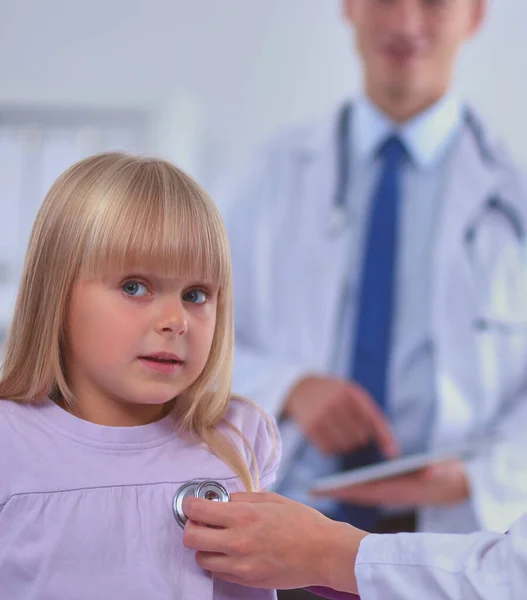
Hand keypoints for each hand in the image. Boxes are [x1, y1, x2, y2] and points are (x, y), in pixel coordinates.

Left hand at [183, 492, 367, 593]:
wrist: (324, 552)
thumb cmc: (303, 522)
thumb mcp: (273, 499)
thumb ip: (243, 499)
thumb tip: (223, 499)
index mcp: (245, 516)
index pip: (199, 511)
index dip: (190, 504)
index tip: (192, 503)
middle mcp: (238, 542)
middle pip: (191, 538)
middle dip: (191, 527)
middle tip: (201, 521)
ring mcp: (241, 566)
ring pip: (201, 558)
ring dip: (204, 546)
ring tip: (218, 538)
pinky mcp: (247, 581)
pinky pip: (218, 573)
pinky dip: (218, 561)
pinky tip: (231, 551)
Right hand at [284, 375, 399, 456]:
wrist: (300, 387)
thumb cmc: (333, 393)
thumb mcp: (353, 394)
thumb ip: (372, 416)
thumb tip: (391, 450)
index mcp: (351, 392)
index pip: (374, 419)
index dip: (385, 438)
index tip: (393, 454)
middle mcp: (336, 403)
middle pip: (360, 437)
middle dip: (360, 437)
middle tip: (352, 429)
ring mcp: (322, 416)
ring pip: (345, 446)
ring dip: (346, 444)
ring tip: (341, 432)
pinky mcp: (310, 428)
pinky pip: (329, 450)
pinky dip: (333, 448)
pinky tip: (330, 437)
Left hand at [312, 459, 469, 506]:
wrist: (463, 485)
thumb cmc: (453, 476)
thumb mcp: (447, 471)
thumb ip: (439, 471)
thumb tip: (430, 472)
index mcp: (401, 489)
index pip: (368, 490)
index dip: (348, 489)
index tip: (328, 490)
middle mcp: (394, 493)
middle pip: (361, 493)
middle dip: (338, 492)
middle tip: (313, 493)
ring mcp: (394, 492)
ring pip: (363, 493)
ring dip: (344, 491)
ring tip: (322, 490)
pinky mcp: (395, 490)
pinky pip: (370, 492)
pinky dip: (355, 489)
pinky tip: (343, 487)